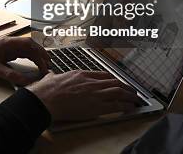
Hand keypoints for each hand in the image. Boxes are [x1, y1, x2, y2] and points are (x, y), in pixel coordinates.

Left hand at [0, 37, 49, 85]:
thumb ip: (10, 75)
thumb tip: (25, 81)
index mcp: (7, 42)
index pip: (29, 43)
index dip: (40, 51)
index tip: (47, 61)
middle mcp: (10, 43)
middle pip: (30, 46)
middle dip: (40, 55)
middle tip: (48, 66)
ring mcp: (9, 47)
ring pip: (27, 50)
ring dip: (36, 57)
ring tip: (44, 67)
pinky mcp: (7, 52)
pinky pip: (22, 53)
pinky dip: (30, 59)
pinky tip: (34, 65)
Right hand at [26, 70, 141, 121]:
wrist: (45, 100)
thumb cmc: (46, 91)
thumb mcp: (52, 77)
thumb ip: (55, 76)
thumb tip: (51, 75)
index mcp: (81, 74)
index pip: (103, 74)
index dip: (113, 79)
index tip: (117, 82)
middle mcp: (91, 82)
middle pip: (115, 82)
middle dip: (126, 86)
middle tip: (132, 90)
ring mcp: (95, 94)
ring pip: (119, 91)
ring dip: (130, 95)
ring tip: (136, 99)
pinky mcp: (96, 106)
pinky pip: (117, 105)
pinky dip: (126, 106)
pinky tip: (130, 107)